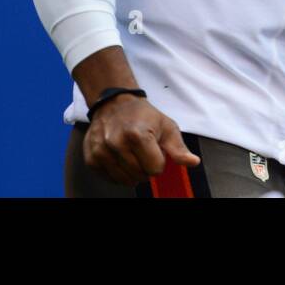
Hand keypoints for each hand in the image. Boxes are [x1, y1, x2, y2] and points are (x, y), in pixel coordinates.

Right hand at [83, 94, 199, 185]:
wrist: (114, 104)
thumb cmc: (143, 116)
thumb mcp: (166, 126)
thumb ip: (179, 148)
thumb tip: (193, 162)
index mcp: (138, 135)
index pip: (155, 169)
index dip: (159, 161)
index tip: (156, 149)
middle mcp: (116, 143)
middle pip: (140, 176)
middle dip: (146, 167)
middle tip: (143, 150)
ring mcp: (101, 152)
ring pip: (125, 180)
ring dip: (132, 172)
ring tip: (132, 154)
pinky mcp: (91, 158)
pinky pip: (110, 179)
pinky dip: (118, 173)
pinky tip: (120, 157)